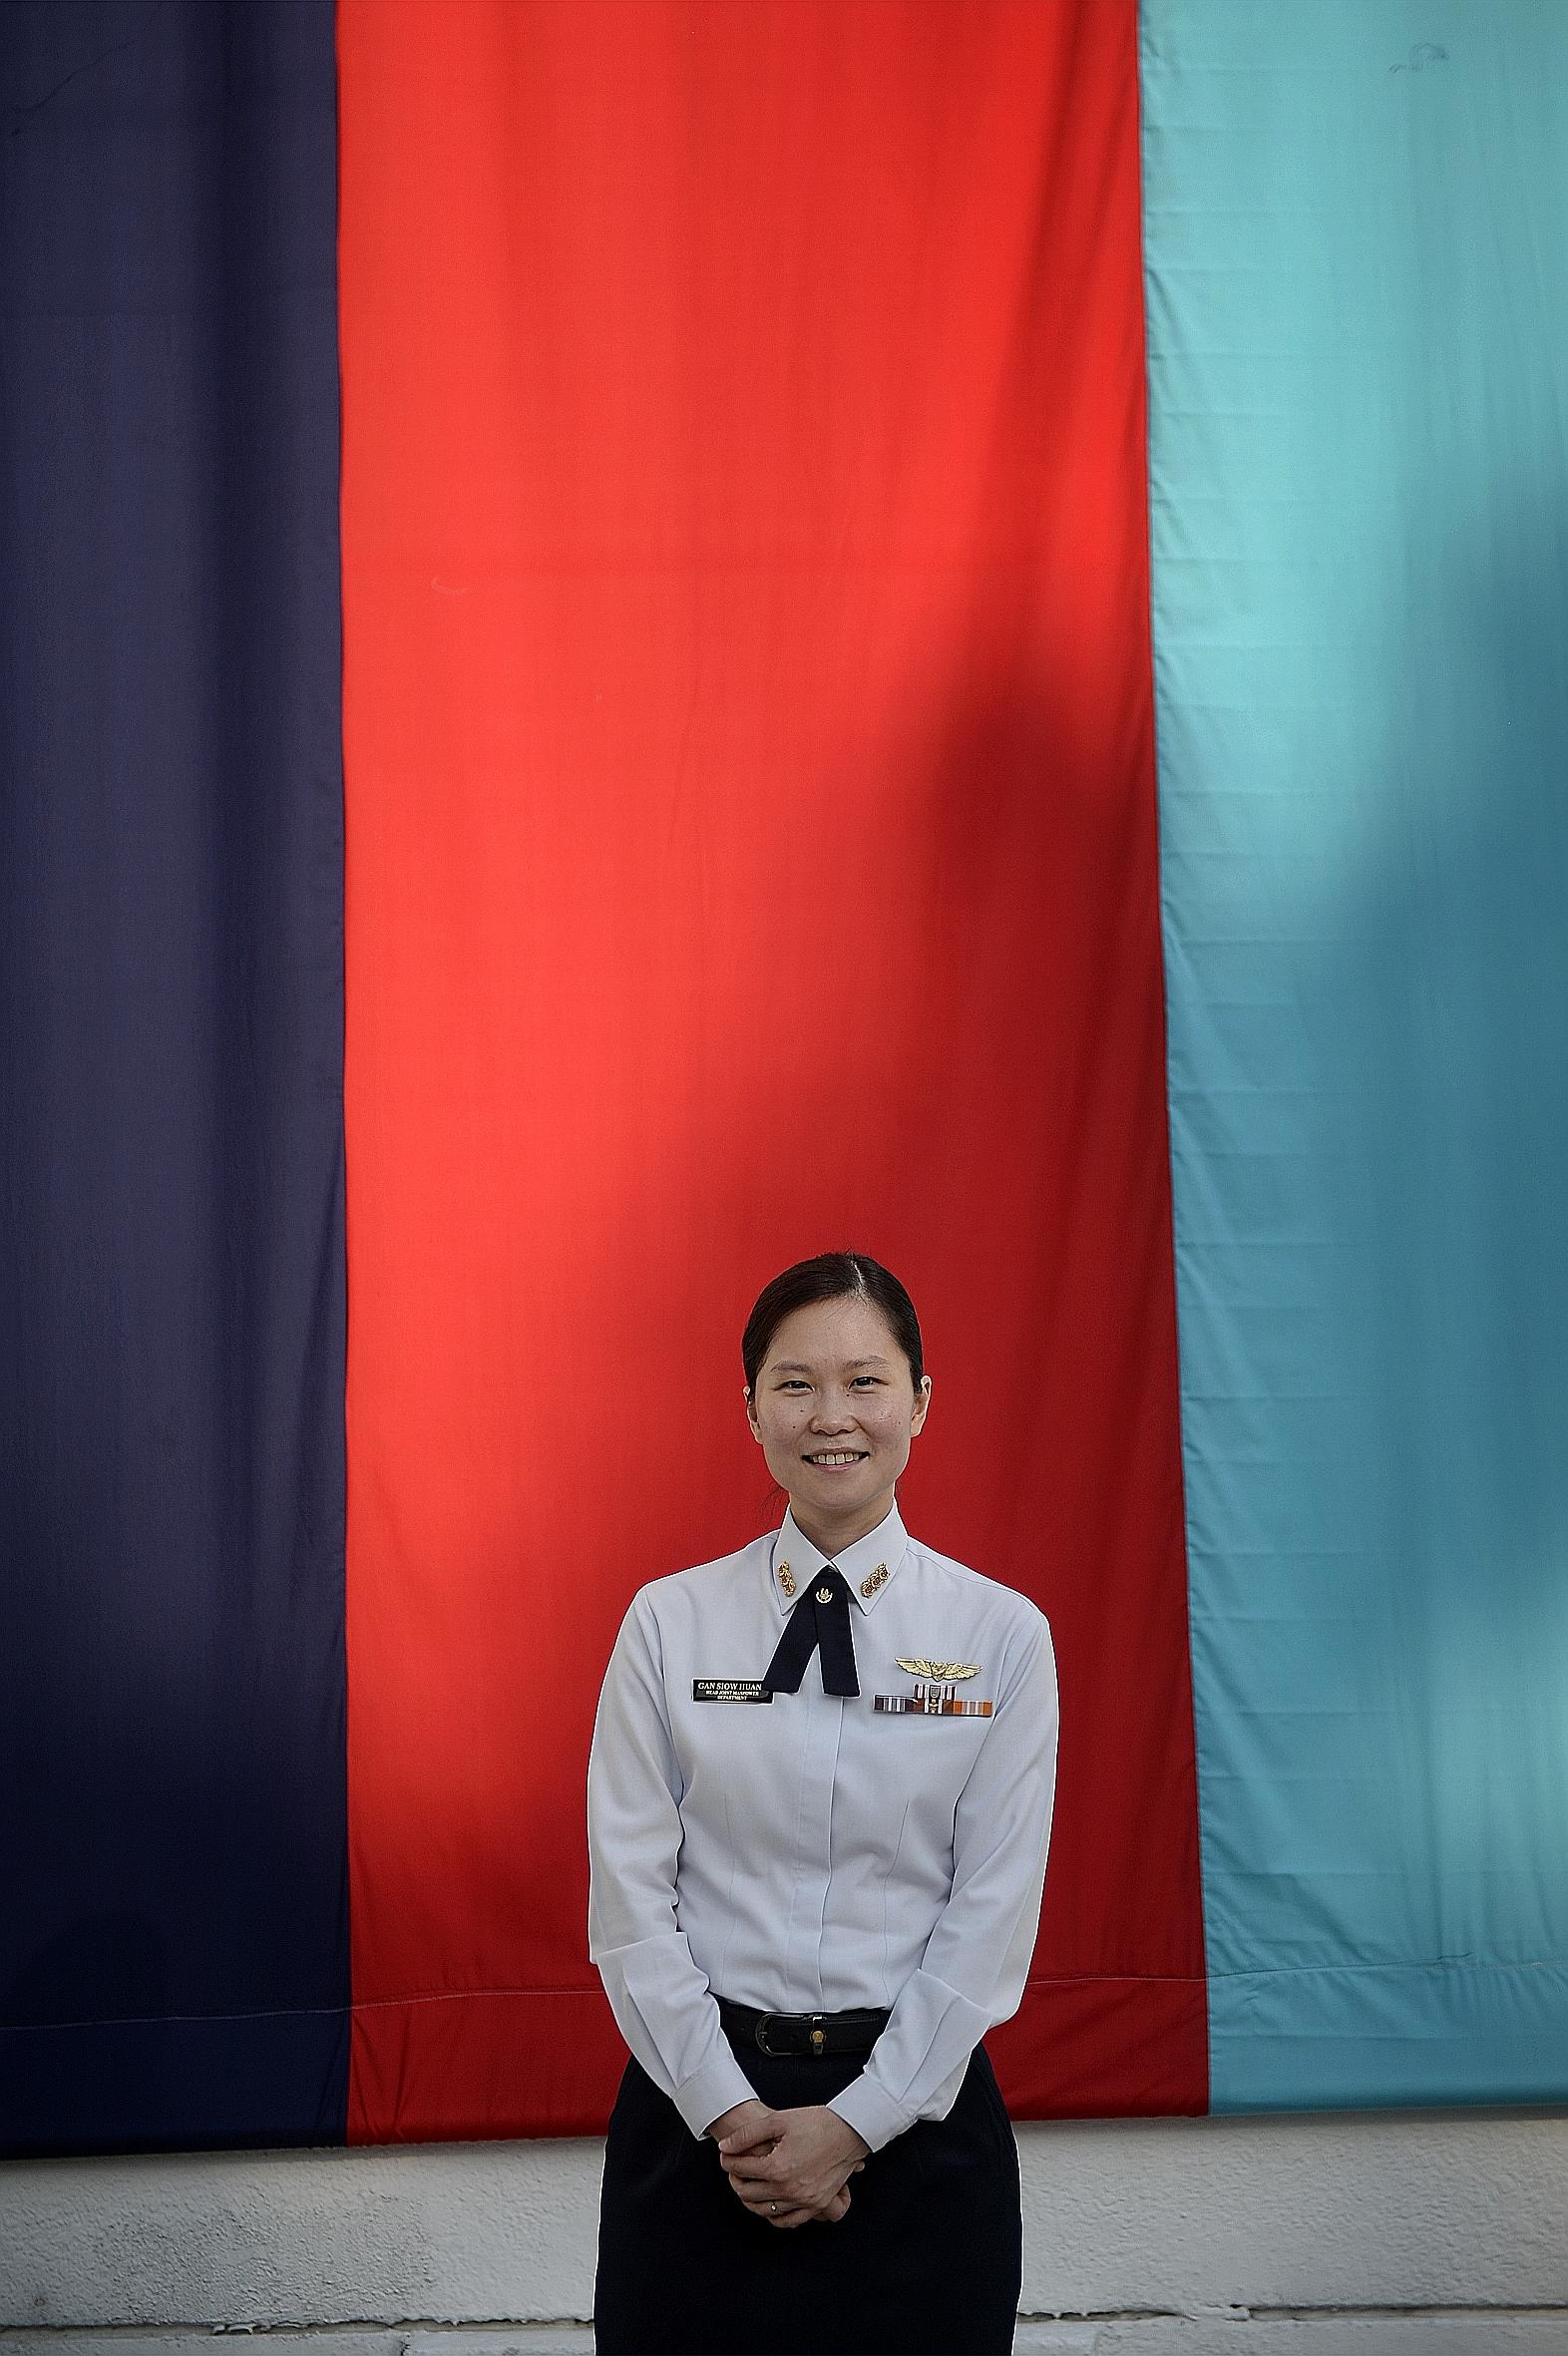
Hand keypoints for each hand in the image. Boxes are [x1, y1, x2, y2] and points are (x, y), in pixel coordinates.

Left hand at [717, 2104, 869, 2228]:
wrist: (850, 2131)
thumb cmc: (817, 2123)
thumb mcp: (778, 2120)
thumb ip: (748, 2135)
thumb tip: (726, 2146)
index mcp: (777, 2168)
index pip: (741, 2168)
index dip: (728, 2159)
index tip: (725, 2153)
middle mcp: (788, 2189)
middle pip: (748, 2192)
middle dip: (735, 2179)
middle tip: (733, 2168)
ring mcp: (803, 2201)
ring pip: (764, 2210)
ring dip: (750, 2198)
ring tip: (747, 2184)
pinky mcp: (815, 2205)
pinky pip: (787, 2221)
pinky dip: (773, 2215)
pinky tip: (769, 2204)